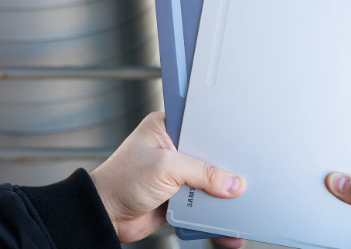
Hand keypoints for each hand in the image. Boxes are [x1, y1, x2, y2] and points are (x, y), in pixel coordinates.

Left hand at [90, 112, 246, 247]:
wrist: (104, 216)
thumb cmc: (121, 181)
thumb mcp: (165, 168)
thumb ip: (202, 173)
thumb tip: (232, 184)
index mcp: (168, 127)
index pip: (203, 124)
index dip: (222, 133)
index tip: (242, 140)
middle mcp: (175, 148)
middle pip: (211, 156)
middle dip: (227, 169)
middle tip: (246, 176)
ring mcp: (178, 174)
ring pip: (210, 183)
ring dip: (222, 196)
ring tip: (241, 204)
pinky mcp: (180, 197)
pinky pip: (204, 205)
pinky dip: (214, 217)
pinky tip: (227, 226)